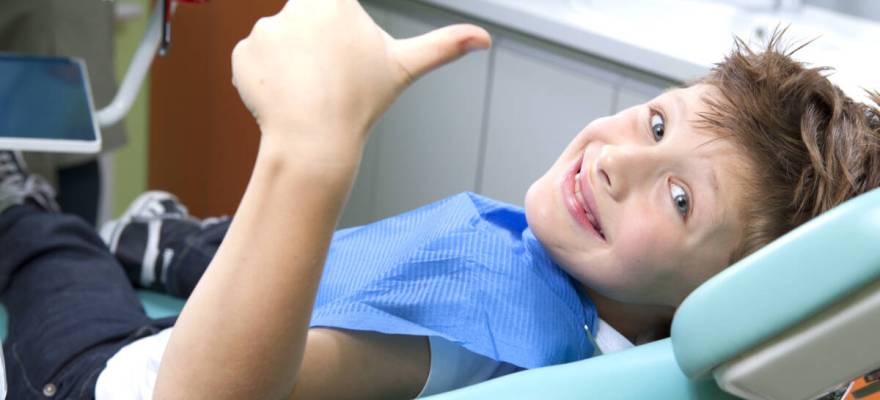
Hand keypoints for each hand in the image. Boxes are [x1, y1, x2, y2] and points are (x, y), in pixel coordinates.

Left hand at [231, 0, 490, 152]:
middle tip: (329, 80)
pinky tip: (286, 99)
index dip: (338, 33)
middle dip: (317, 49)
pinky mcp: (243, 53)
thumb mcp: (404, 68)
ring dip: (293, 66)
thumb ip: (443, 45)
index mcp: (335, 0)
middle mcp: (297, 5)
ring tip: (309, 93)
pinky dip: (268, 79)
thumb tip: (484, 39)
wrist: (314, 142)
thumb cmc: (361, 104)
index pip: (334, 5)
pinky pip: (256, 61)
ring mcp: (265, 29)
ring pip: (283, 44)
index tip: (339, 56)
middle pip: (308, 24)